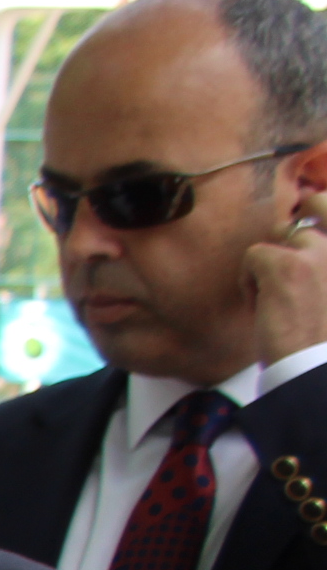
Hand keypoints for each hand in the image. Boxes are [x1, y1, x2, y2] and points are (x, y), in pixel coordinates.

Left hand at [248, 189, 326, 360]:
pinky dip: (249, 281)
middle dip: (293, 229)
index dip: (319, 202)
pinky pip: (253, 256)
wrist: (315, 366)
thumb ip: (321, 262)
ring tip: (276, 300)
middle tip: (278, 264)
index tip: (308, 211)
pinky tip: (262, 307)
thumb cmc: (320, 335)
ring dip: (270, 265)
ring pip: (280, 236)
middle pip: (312, 206)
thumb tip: (301, 231)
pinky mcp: (286, 265)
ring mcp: (318, 251)